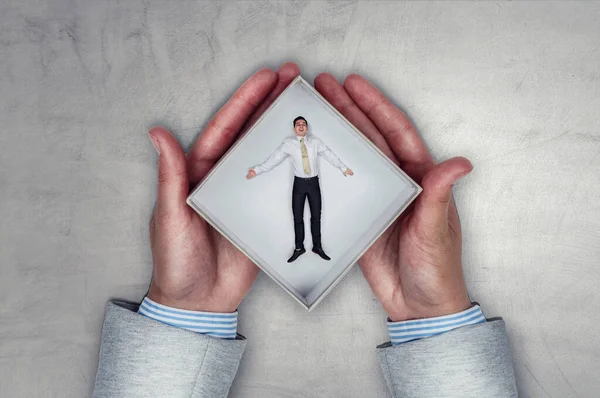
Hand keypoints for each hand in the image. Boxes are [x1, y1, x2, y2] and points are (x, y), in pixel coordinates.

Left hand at [147, 63, 300, 311]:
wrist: (198, 301)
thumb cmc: (175, 261)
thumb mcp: (170, 216)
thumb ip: (170, 176)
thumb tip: (157, 133)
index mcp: (199, 173)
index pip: (224, 128)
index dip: (245, 102)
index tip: (267, 79)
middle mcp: (223, 178)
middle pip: (249, 133)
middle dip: (270, 104)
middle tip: (293, 77)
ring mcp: (244, 195)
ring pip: (267, 154)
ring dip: (283, 129)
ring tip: (305, 105)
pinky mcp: (260, 214)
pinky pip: (279, 185)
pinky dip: (293, 168)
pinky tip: (310, 153)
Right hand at [315, 73, 471, 320]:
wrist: (420, 305)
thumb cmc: (438, 268)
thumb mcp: (436, 231)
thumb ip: (438, 197)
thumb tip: (459, 163)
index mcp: (419, 178)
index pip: (396, 132)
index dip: (375, 106)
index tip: (354, 85)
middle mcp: (396, 182)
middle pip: (369, 137)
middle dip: (347, 109)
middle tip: (323, 86)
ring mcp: (376, 198)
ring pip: (353, 156)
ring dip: (336, 133)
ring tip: (314, 111)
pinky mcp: (360, 216)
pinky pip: (341, 187)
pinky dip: (327, 169)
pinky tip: (311, 156)